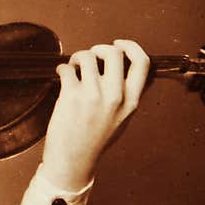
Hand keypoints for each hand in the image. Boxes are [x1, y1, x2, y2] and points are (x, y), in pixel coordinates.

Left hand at [41, 39, 149, 190]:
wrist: (73, 160)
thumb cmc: (95, 140)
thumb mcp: (122, 119)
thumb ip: (127, 95)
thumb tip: (125, 68)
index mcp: (131, 101)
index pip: (142, 63)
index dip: (130, 46)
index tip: (118, 44)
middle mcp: (115, 97)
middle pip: (113, 53)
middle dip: (98, 48)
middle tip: (90, 57)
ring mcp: (92, 96)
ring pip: (87, 56)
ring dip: (77, 58)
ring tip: (73, 68)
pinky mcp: (71, 96)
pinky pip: (67, 69)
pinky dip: (62, 68)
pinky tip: (62, 76)